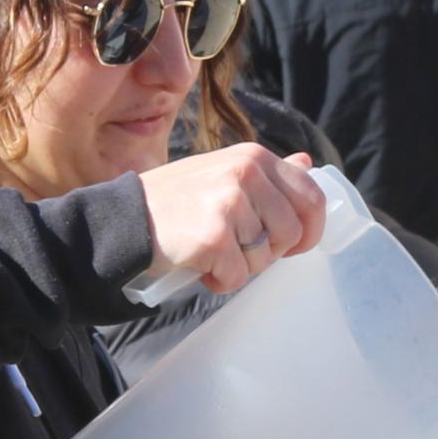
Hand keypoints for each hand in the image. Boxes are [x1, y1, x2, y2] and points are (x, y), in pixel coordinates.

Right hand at [137, 144, 321, 293]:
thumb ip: (266, 174)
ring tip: (211, 253)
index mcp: (254, 157)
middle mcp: (246, 173)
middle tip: (235, 249)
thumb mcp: (222, 173)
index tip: (288, 245)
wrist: (126, 217)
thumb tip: (307, 163)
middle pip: (291, 234)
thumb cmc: (177, 201)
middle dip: (267, 253)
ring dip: (239, 268)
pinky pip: (237, 277)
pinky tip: (199, 265)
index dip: (308, 230)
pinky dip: (219, 281)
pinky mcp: (213, 237)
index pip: (311, 196)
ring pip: (264, 259)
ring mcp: (230, 204)